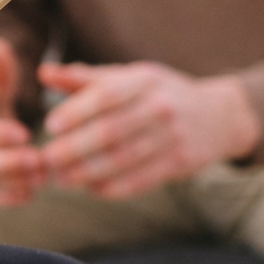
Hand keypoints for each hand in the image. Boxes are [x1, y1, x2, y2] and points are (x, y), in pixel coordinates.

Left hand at [39, 61, 260, 199]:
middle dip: (75, 148)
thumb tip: (43, 73)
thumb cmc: (159, 93)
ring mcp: (174, 136)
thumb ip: (85, 78)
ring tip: (62, 180)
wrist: (219, 115)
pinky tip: (92, 189)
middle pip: (111, 130)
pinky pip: (142, 179)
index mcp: (144, 80)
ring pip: (124, 158)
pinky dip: (115, 187)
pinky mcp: (181, 163)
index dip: (77, 111)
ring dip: (89, 172)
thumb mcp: (128, 77)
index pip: (106, 95)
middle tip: (47, 160)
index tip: (50, 126)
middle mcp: (161, 106)